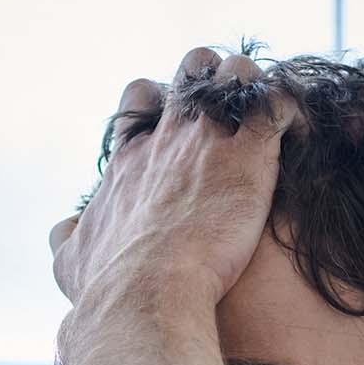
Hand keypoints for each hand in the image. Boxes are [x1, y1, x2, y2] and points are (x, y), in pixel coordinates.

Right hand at [49, 47, 299, 311]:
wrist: (147, 294)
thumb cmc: (109, 286)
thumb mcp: (71, 261)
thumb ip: (67, 238)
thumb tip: (64, 229)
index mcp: (129, 160)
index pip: (141, 99)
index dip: (162, 102)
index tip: (174, 127)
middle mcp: (166, 139)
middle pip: (191, 70)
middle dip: (214, 81)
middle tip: (230, 117)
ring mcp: (208, 142)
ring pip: (237, 75)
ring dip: (256, 91)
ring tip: (268, 122)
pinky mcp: (248, 157)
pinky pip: (279, 106)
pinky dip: (292, 113)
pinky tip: (298, 137)